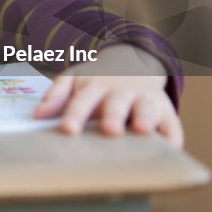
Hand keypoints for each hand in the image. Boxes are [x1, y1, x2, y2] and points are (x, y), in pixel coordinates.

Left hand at [33, 45, 182, 146]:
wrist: (132, 63)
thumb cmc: (96, 81)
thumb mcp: (74, 80)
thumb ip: (57, 96)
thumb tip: (37, 115)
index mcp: (94, 86)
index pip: (82, 100)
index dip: (76, 115)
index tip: (68, 130)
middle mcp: (120, 92)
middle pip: (116, 103)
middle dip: (113, 115)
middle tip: (109, 130)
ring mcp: (145, 99)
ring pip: (147, 108)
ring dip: (146, 118)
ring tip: (143, 131)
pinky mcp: (166, 110)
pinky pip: (172, 123)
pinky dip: (174, 135)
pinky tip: (171, 149)